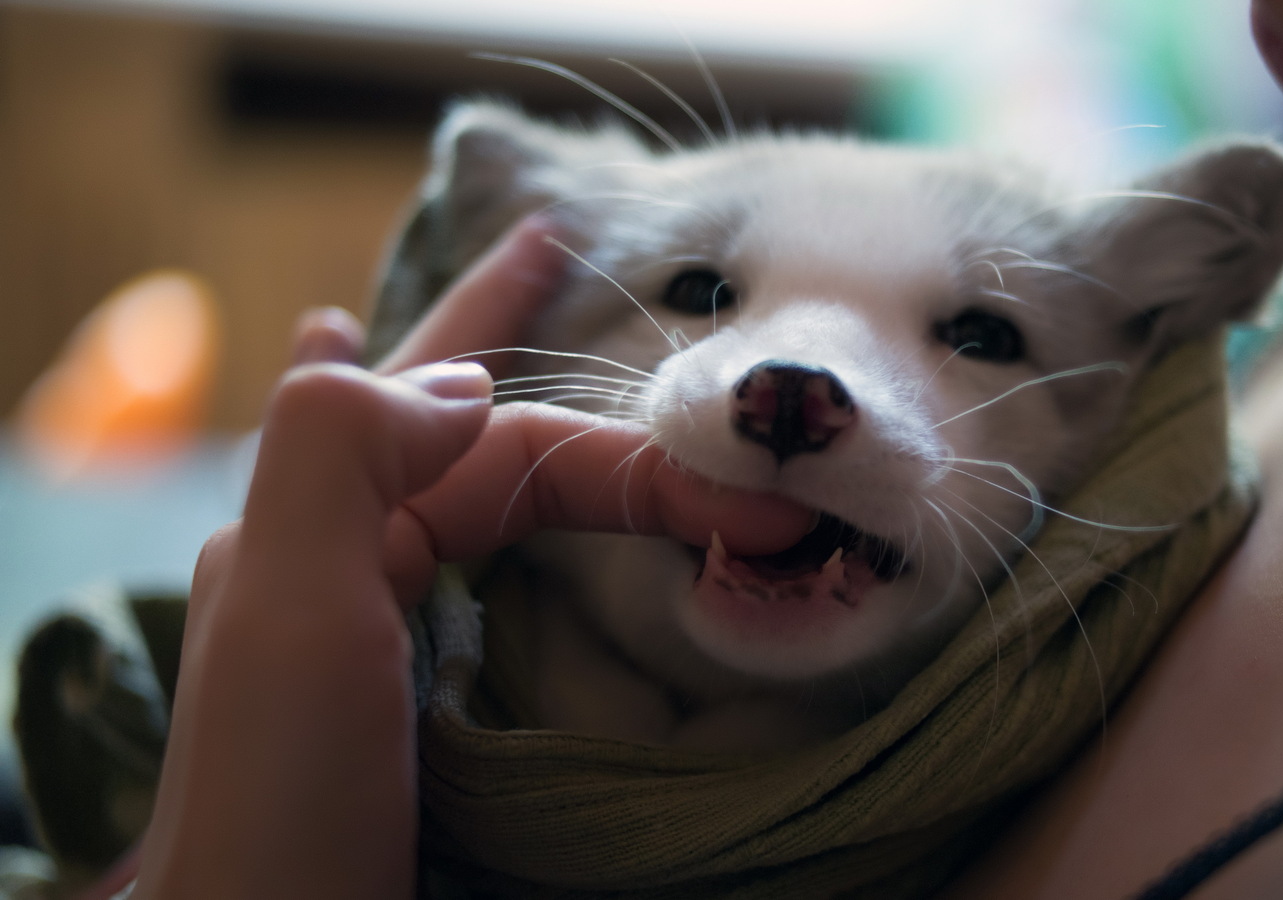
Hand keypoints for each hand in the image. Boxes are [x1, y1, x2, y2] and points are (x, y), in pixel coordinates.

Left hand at [131, 219, 809, 898]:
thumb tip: (470, 383)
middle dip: (499, 315)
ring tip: (478, 327)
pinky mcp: (407, 695)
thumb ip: (343, 457)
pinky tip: (434, 467)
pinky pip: (441, 559)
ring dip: (473, 389)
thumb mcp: (286, 611)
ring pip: (445, 468)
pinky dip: (448, 491)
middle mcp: (347, 549)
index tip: (766, 500)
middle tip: (553, 236)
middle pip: (452, 406)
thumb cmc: (280, 798)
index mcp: (324, 515)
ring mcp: (372, 621)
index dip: (643, 455)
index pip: (515, 442)